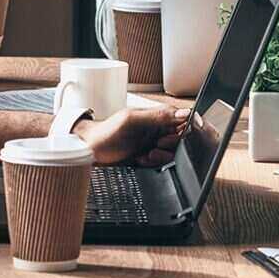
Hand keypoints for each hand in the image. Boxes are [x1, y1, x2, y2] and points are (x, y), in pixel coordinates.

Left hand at [75, 105, 191, 165]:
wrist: (90, 152)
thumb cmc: (106, 132)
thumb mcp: (132, 120)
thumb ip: (158, 115)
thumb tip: (184, 113)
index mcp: (157, 115)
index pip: (184, 117)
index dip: (188, 126)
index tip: (184, 134)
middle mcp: (158, 128)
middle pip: (182, 137)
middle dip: (172, 144)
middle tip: (157, 145)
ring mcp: (154, 143)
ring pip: (174, 152)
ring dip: (162, 156)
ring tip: (147, 154)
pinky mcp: (150, 157)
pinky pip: (163, 163)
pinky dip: (154, 164)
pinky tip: (142, 160)